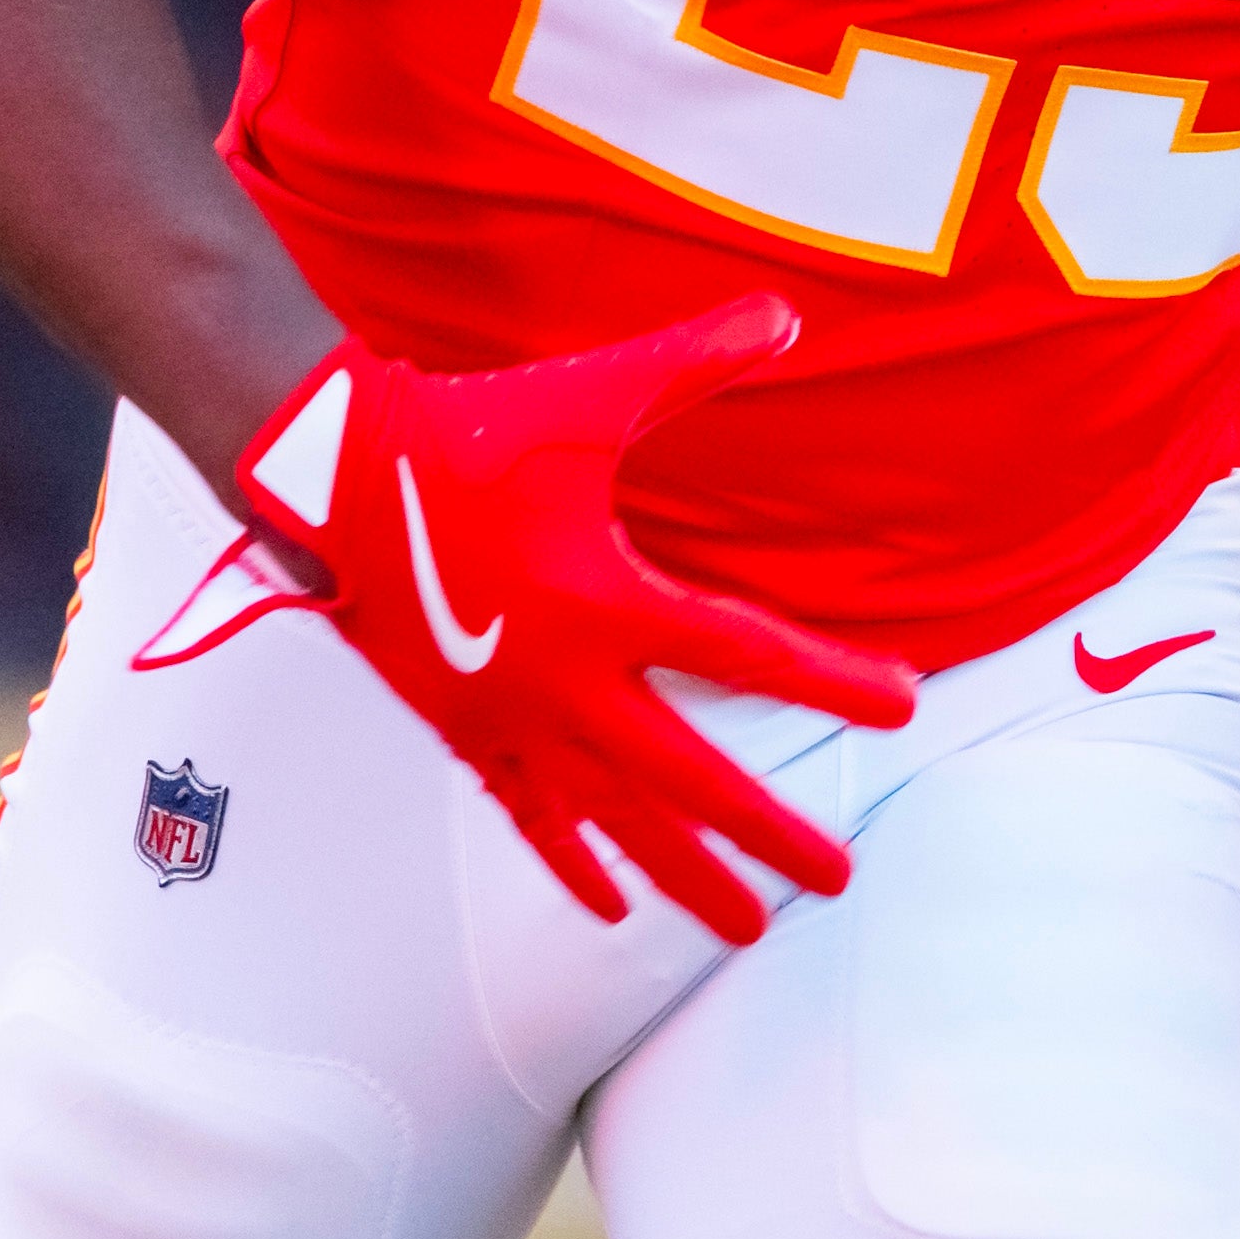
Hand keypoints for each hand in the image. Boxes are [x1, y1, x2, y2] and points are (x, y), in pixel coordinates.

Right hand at [214, 298, 917, 942]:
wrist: (336, 480)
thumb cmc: (467, 432)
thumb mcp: (590, 394)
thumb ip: (693, 361)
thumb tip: (786, 312)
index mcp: (605, 601)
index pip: (747, 653)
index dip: (831, 681)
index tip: (903, 706)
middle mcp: (565, 683)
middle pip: (691, 780)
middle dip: (768, 834)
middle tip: (837, 877)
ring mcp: (515, 721)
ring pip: (618, 824)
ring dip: (686, 875)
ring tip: (747, 925)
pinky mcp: (471, 735)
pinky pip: (534, 819)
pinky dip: (575, 863)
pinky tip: (612, 903)